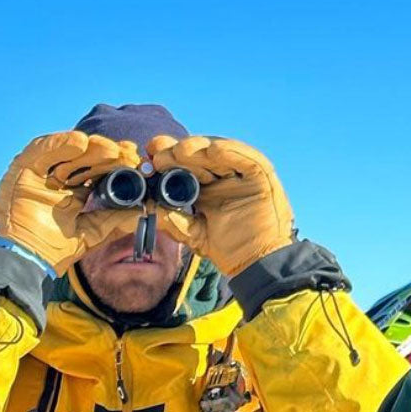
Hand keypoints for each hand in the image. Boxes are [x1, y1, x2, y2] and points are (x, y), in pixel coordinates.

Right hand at [0, 132, 143, 273]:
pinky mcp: (23, 169)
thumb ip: (114, 220)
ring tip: (111, 150)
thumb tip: (140, 212)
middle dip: (108, 155)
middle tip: (128, 154)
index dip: (117, 164)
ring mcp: (41, 173)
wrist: (24, 260)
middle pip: (86, 160)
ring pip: (69, 153)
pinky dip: (60, 143)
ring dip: (91, 149)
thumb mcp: (91, 232)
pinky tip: (80, 142)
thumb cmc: (53, 249)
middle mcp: (58, 180)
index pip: (98, 172)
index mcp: (73, 192)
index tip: (135, 160)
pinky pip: (42, 150)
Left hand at [147, 136, 295, 275]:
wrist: (258, 263)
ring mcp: (242, 176)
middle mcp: (223, 179)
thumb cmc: (230, 250)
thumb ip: (174, 222)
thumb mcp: (195, 235)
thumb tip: (150, 207)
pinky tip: (213, 150)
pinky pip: (247, 159)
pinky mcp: (262, 176)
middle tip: (158, 150)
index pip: (185, 168)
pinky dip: (231, 152)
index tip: (149, 159)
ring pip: (220, 154)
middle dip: (178, 151)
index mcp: (206, 190)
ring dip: (199, 148)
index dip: (167, 160)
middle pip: (199, 157)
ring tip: (180, 150)